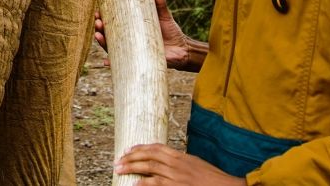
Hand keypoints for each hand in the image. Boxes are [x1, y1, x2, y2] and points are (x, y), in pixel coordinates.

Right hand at [94, 0, 205, 70]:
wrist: (183, 50)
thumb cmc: (171, 31)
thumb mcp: (164, 15)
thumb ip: (159, 1)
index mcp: (132, 28)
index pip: (114, 22)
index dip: (104, 17)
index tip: (98, 11)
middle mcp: (128, 40)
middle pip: (109, 35)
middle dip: (100, 28)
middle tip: (98, 22)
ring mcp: (132, 51)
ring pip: (112, 48)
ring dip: (103, 42)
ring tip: (99, 35)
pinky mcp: (137, 61)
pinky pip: (122, 64)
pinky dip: (112, 64)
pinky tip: (106, 62)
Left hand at [114, 144, 244, 184]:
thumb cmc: (211, 177)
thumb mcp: (194, 163)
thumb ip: (179, 161)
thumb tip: (164, 161)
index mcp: (180, 156)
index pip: (155, 147)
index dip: (140, 148)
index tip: (128, 149)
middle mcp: (176, 164)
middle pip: (148, 156)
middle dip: (131, 157)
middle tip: (118, 160)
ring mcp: (176, 176)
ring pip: (149, 169)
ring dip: (132, 168)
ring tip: (120, 169)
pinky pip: (157, 184)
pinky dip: (144, 183)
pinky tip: (135, 184)